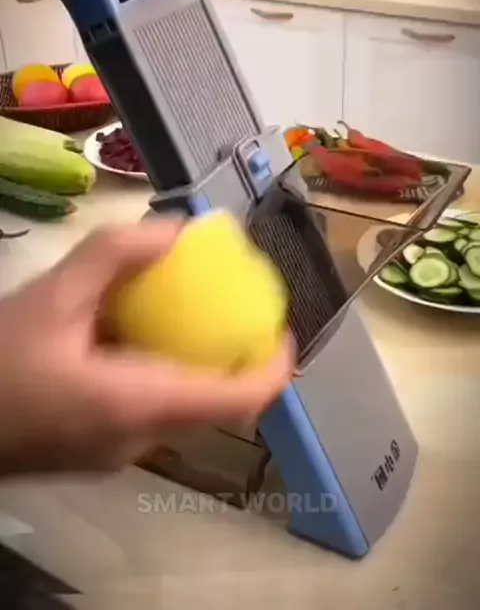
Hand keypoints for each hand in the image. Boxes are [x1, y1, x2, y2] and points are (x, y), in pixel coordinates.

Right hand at [0, 221, 293, 475]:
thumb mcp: (50, 296)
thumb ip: (114, 256)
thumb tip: (180, 231)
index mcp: (137, 405)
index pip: (236, 400)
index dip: (274, 366)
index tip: (284, 325)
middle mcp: (139, 440)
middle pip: (217, 405)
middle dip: (239, 357)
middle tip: (236, 303)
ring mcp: (119, 453)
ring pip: (186, 410)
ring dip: (204, 365)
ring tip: (195, 311)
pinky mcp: (99, 451)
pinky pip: (154, 413)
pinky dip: (169, 375)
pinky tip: (141, 336)